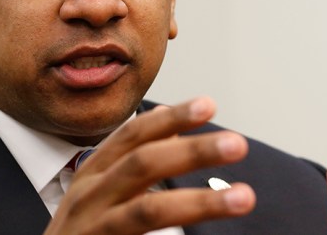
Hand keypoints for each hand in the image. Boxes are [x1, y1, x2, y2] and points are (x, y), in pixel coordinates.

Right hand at [44, 97, 255, 234]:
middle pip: (143, 163)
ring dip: (200, 201)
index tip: (209, 104)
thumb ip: (134, 160)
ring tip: (244, 197)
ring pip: (148, 210)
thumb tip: (170, 120)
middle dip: (192, 151)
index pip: (132, 135)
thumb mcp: (101, 190)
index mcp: (93, 173)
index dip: (171, 118)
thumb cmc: (82, 232)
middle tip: (237, 144)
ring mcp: (91, 229)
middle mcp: (88, 197)